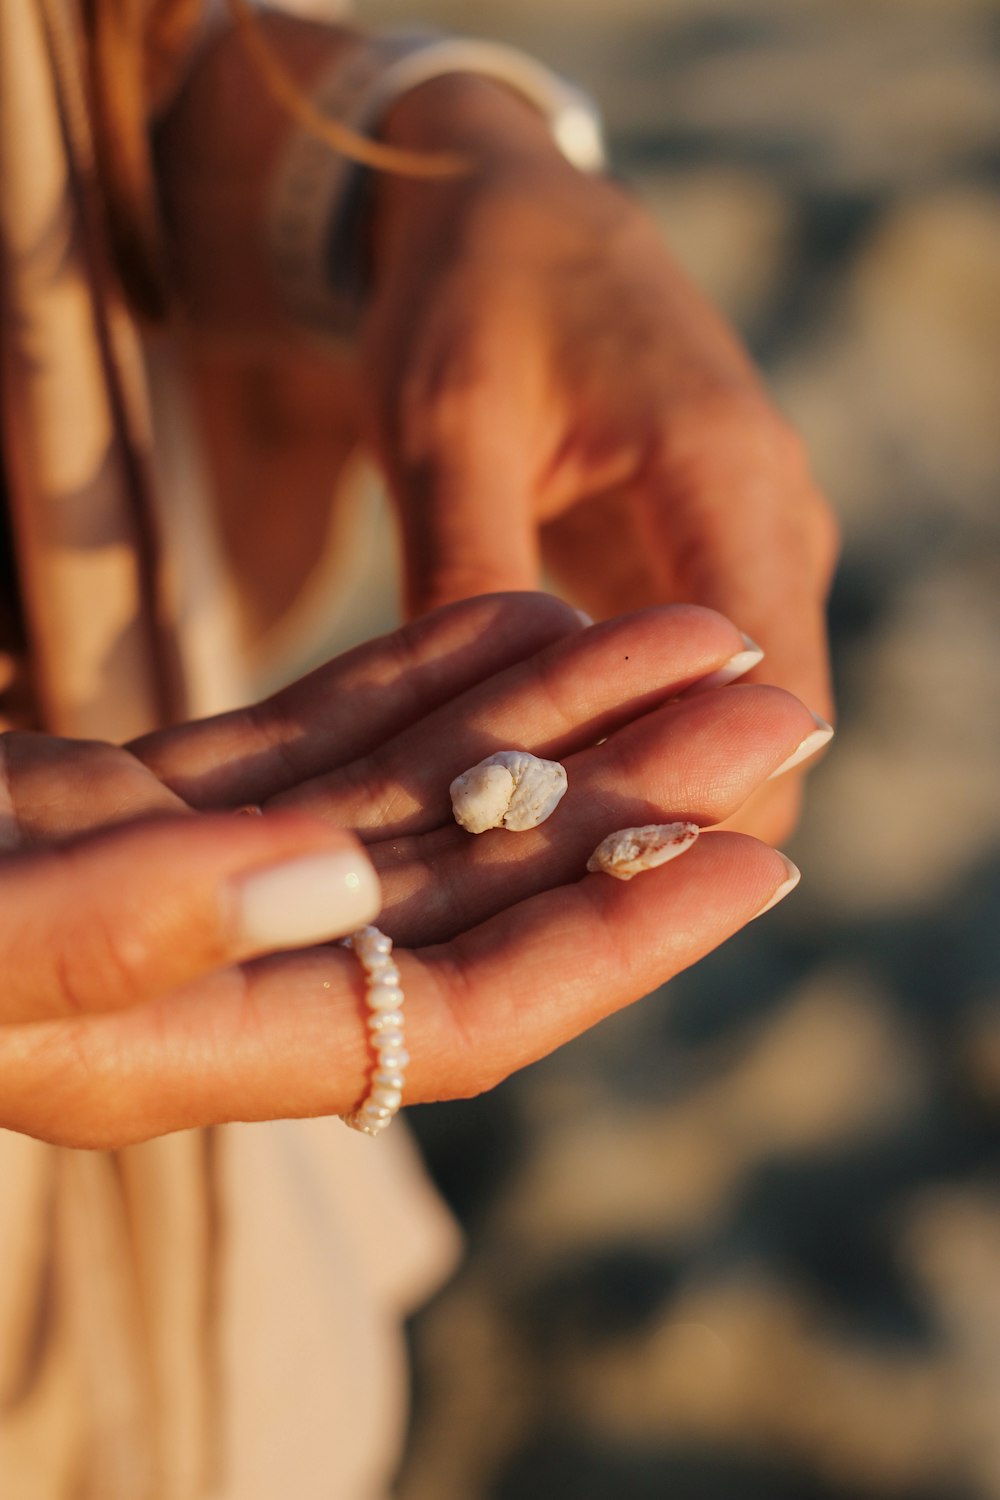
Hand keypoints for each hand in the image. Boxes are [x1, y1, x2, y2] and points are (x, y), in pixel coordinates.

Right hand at [0, 594, 816, 1148]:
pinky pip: (315, 731)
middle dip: (620, 794)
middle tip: (768, 698)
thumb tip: (328, 879)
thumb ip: (135, 923)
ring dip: (546, 712)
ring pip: (405, 792)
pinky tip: (519, 616)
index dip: (615, 937)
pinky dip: (418, 674)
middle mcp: (211, 968)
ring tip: (677, 631)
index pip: (459, 1010)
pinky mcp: (140, 794)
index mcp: (178, 1046)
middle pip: (467, 885)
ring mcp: (184, 874)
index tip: (756, 853)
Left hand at [362, 78, 838, 840]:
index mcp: (731, 480)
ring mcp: (750, 543)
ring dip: (659, 786)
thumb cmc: (472, 298)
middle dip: (680, 817)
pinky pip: (702, 679)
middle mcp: (771, 522)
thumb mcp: (445, 427)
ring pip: (741, 714)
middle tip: (552, 907)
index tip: (606, 889)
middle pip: (774, 726)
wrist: (505, 213)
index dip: (709, 804)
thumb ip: (471, 574)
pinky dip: (640, 737)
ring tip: (541, 862)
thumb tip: (483, 746)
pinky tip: (548, 784)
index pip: (773, 693)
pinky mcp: (708, 558)